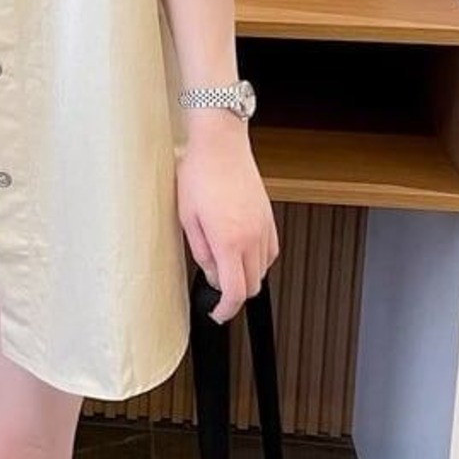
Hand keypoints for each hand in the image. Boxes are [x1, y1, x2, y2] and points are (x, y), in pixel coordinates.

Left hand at [176, 121, 279, 324]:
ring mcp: (264, 227)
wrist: (220, 145)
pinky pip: (271, 251)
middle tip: (215, 286)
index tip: (217, 313)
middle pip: (253, 285)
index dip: (226, 310)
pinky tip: (241, 250)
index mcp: (229, 241)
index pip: (236, 292)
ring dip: (247, 276)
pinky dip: (258, 260)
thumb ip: (201, 252)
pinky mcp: (269, 218)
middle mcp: (252, 237)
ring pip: (264, 270)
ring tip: (225, 263)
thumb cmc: (199, 174)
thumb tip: (211, 274)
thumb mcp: (187, 218)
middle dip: (234, 294)